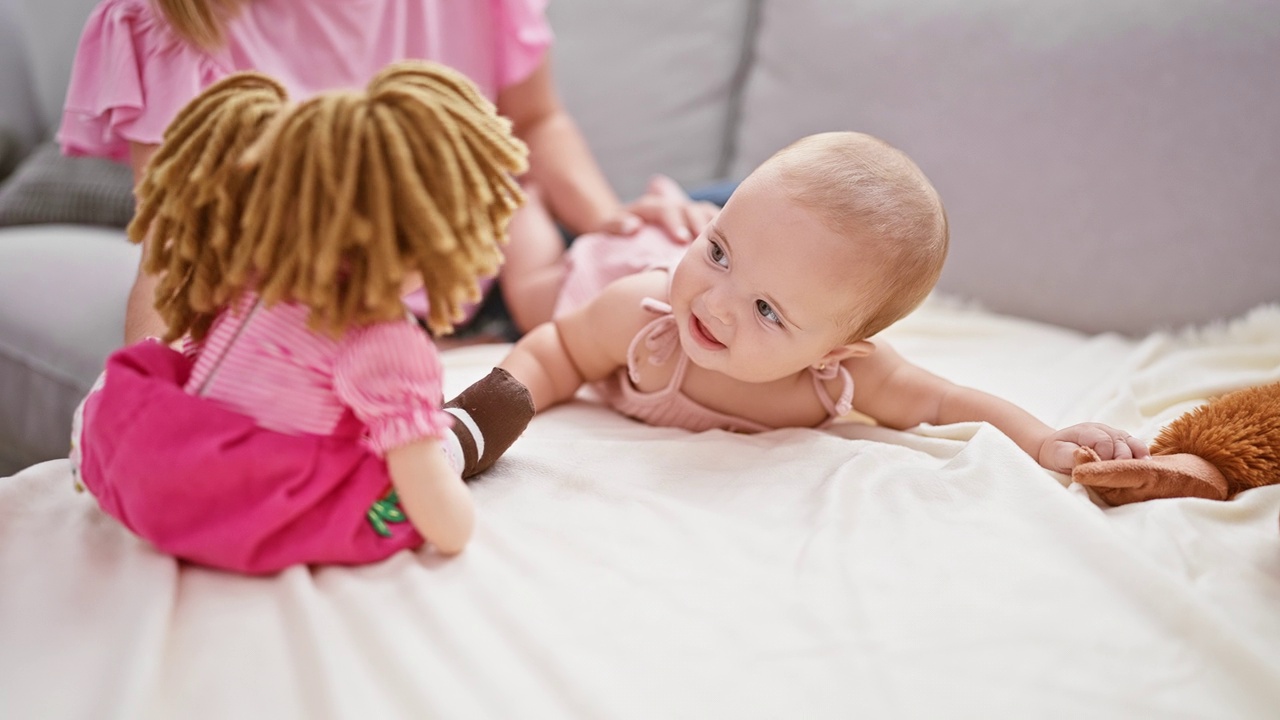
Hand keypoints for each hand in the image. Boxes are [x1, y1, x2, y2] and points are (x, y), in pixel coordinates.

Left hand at [598, 175, 718, 243]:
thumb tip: (633, 226)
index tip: (681, 239)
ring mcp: (685, 210)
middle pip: (688, 209)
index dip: (674, 222)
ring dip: (714, 225)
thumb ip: (615, 224)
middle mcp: (670, 205)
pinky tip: (733, 243)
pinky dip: (722, 227)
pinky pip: (713, 218)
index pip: (664, 209)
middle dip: (697, 224)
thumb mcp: (605, 226)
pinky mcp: (695, 218)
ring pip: (704, 211)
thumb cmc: (614, 231)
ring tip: (725, 243)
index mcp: (649, 205)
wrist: (623, 225)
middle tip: (705, 243)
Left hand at [1037, 422, 1148, 473]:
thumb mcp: (1059, 454)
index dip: (1104, 459)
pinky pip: (1137, 447)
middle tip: (1120, 477)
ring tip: (1142, 472)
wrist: (1057, 449)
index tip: (1100, 473)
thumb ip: (1073, 457)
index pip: (1103, 442)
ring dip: (1137, 459)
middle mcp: (1105, 430)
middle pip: (1122, 444)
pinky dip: (1142, 456)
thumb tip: (1088, 461)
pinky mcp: (1124, 444)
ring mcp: (1116, 435)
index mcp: (1087, 430)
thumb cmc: (1057, 453)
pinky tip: (1147, 466)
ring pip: (1133, 444)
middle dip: (1122, 461)